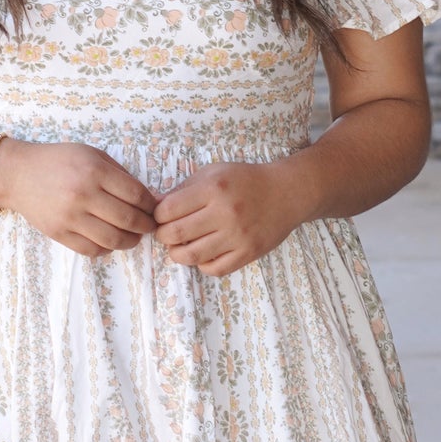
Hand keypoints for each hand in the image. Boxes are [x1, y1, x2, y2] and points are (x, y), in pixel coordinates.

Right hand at [0, 137, 158, 256]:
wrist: (17, 174)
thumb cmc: (58, 161)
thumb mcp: (91, 154)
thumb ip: (120, 174)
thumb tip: (149, 198)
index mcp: (94, 171)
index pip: (136, 194)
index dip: (151, 206)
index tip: (155, 210)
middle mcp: (83, 194)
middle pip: (128, 220)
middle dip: (146, 226)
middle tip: (150, 226)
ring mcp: (70, 217)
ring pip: (113, 239)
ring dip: (130, 241)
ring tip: (133, 237)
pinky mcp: (59, 233)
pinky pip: (91, 250)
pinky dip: (107, 249)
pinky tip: (110, 241)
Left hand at [151, 161, 302, 276]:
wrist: (286, 193)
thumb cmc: (245, 180)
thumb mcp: (213, 172)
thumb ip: (184, 188)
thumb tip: (154, 205)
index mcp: (213, 188)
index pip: (168, 209)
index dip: (157, 216)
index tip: (161, 217)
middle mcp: (225, 213)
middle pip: (175, 234)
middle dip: (163, 236)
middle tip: (166, 233)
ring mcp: (237, 236)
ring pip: (191, 255)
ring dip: (177, 254)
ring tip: (180, 246)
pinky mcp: (248, 253)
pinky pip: (214, 269)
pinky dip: (201, 264)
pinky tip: (203, 254)